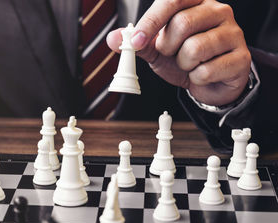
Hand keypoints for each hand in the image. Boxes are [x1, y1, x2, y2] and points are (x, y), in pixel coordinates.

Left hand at [107, 0, 250, 105]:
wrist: (209, 82)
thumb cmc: (184, 59)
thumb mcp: (157, 49)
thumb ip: (137, 42)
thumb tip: (113, 39)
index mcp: (196, 2)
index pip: (172, 0)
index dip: (151, 21)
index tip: (135, 41)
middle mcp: (218, 11)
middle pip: (183, 24)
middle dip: (168, 47)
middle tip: (171, 53)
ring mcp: (233, 33)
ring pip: (195, 48)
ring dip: (183, 64)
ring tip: (189, 64)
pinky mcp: (241, 57)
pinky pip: (207, 70)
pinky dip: (196, 78)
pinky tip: (202, 74)